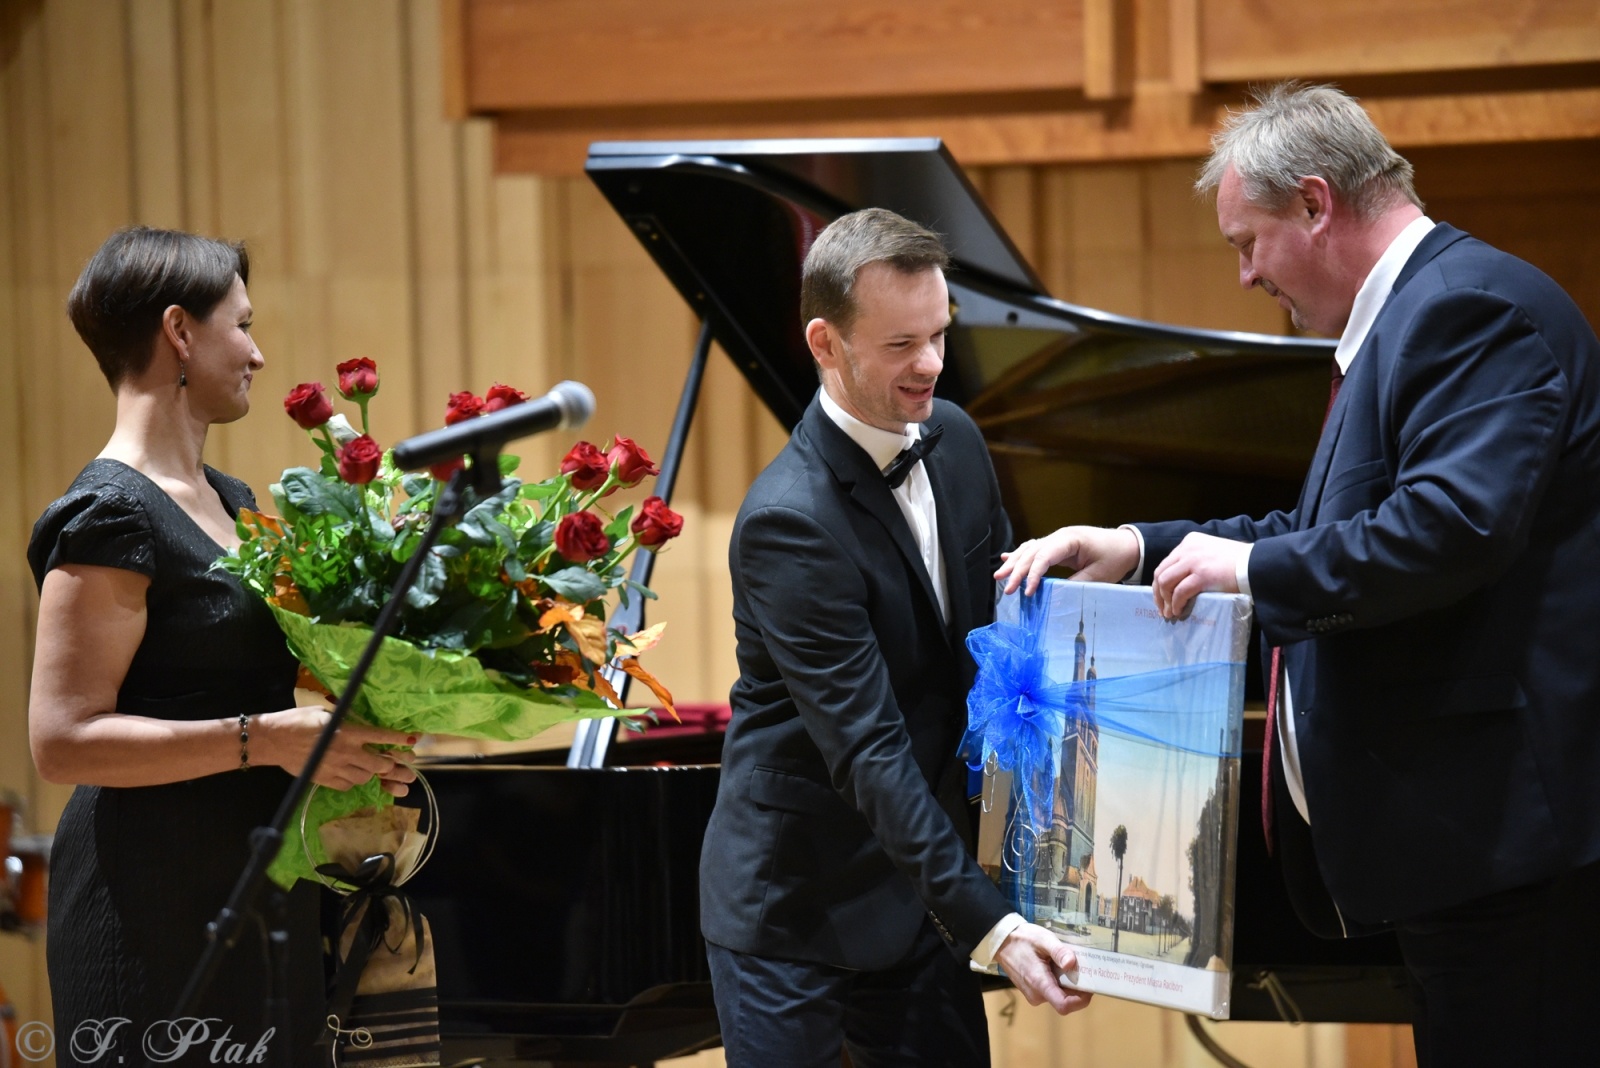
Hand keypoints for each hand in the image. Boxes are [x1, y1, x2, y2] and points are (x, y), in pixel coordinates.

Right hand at [254, 706, 417, 795]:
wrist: (273, 740)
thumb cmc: (297, 721)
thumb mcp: (325, 713)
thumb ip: (344, 720)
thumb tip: (357, 722)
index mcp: (348, 732)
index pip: (380, 737)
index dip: (398, 739)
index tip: (412, 739)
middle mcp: (346, 752)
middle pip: (379, 765)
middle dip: (389, 764)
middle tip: (391, 761)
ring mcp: (336, 768)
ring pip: (366, 777)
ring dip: (371, 773)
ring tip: (368, 767)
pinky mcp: (325, 780)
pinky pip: (348, 785)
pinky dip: (353, 781)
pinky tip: (350, 774)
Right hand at [994, 922, 1093, 1015]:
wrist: (1002, 941)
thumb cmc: (1023, 939)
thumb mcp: (1043, 939)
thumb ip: (1059, 951)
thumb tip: (1072, 963)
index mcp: (1039, 984)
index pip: (1064, 1006)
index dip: (1081, 1000)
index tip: (1090, 985)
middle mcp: (1036, 995)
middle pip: (1065, 1000)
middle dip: (1077, 988)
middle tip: (1083, 969)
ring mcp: (1034, 994)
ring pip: (1059, 996)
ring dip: (1068, 984)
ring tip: (1069, 964)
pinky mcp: (1033, 991)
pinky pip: (1052, 991)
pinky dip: (1059, 982)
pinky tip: (1057, 966)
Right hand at [996, 526, 1139, 595]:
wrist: (1127, 545)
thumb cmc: (1115, 558)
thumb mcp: (1098, 575)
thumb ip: (1074, 584)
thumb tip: (1053, 597)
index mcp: (1070, 539)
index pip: (1044, 556)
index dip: (1033, 575)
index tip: (1027, 593)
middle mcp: (1060, 536)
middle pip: (1032, 552)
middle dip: (1017, 570)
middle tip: (1006, 588)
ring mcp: (1057, 539)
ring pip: (1030, 549)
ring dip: (1015, 563)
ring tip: (999, 575)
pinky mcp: (1058, 545)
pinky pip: (1036, 549)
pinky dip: (1022, 555)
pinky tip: (1008, 559)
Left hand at [1150, 532, 1246, 619]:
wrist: (1256, 564)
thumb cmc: (1237, 561)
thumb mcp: (1210, 552)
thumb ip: (1194, 560)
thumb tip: (1179, 582)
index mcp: (1190, 542)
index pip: (1166, 563)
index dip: (1160, 583)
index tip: (1162, 597)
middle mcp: (1188, 549)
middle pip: (1161, 573)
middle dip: (1159, 594)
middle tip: (1162, 609)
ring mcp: (1194, 561)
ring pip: (1166, 582)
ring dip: (1165, 600)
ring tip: (1169, 613)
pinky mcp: (1202, 575)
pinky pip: (1180, 592)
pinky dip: (1176, 604)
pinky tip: (1178, 611)